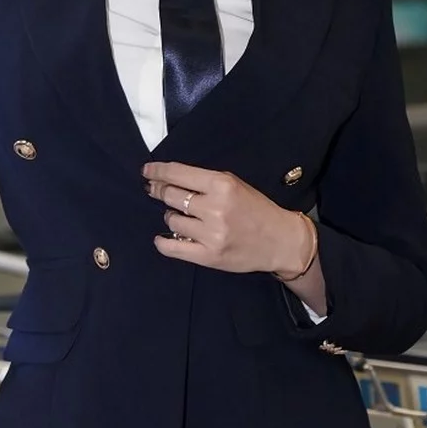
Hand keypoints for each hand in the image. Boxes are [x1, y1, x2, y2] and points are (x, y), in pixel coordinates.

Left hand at [143, 161, 312, 274]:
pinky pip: (172, 247)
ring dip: (170, 216)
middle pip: (170, 196)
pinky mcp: (208, 256)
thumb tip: (169, 179)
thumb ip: (205, 182)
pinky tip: (163, 237)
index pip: (178, 174)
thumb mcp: (235, 185)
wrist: (279, 241)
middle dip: (159, 191)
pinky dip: (163, 241)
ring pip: (171, 220)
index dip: (157, 172)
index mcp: (222, 185)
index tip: (146, 172)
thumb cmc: (256, 209)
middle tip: (154, 190)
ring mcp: (210, 234)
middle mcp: (214, 208)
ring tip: (181, 217)